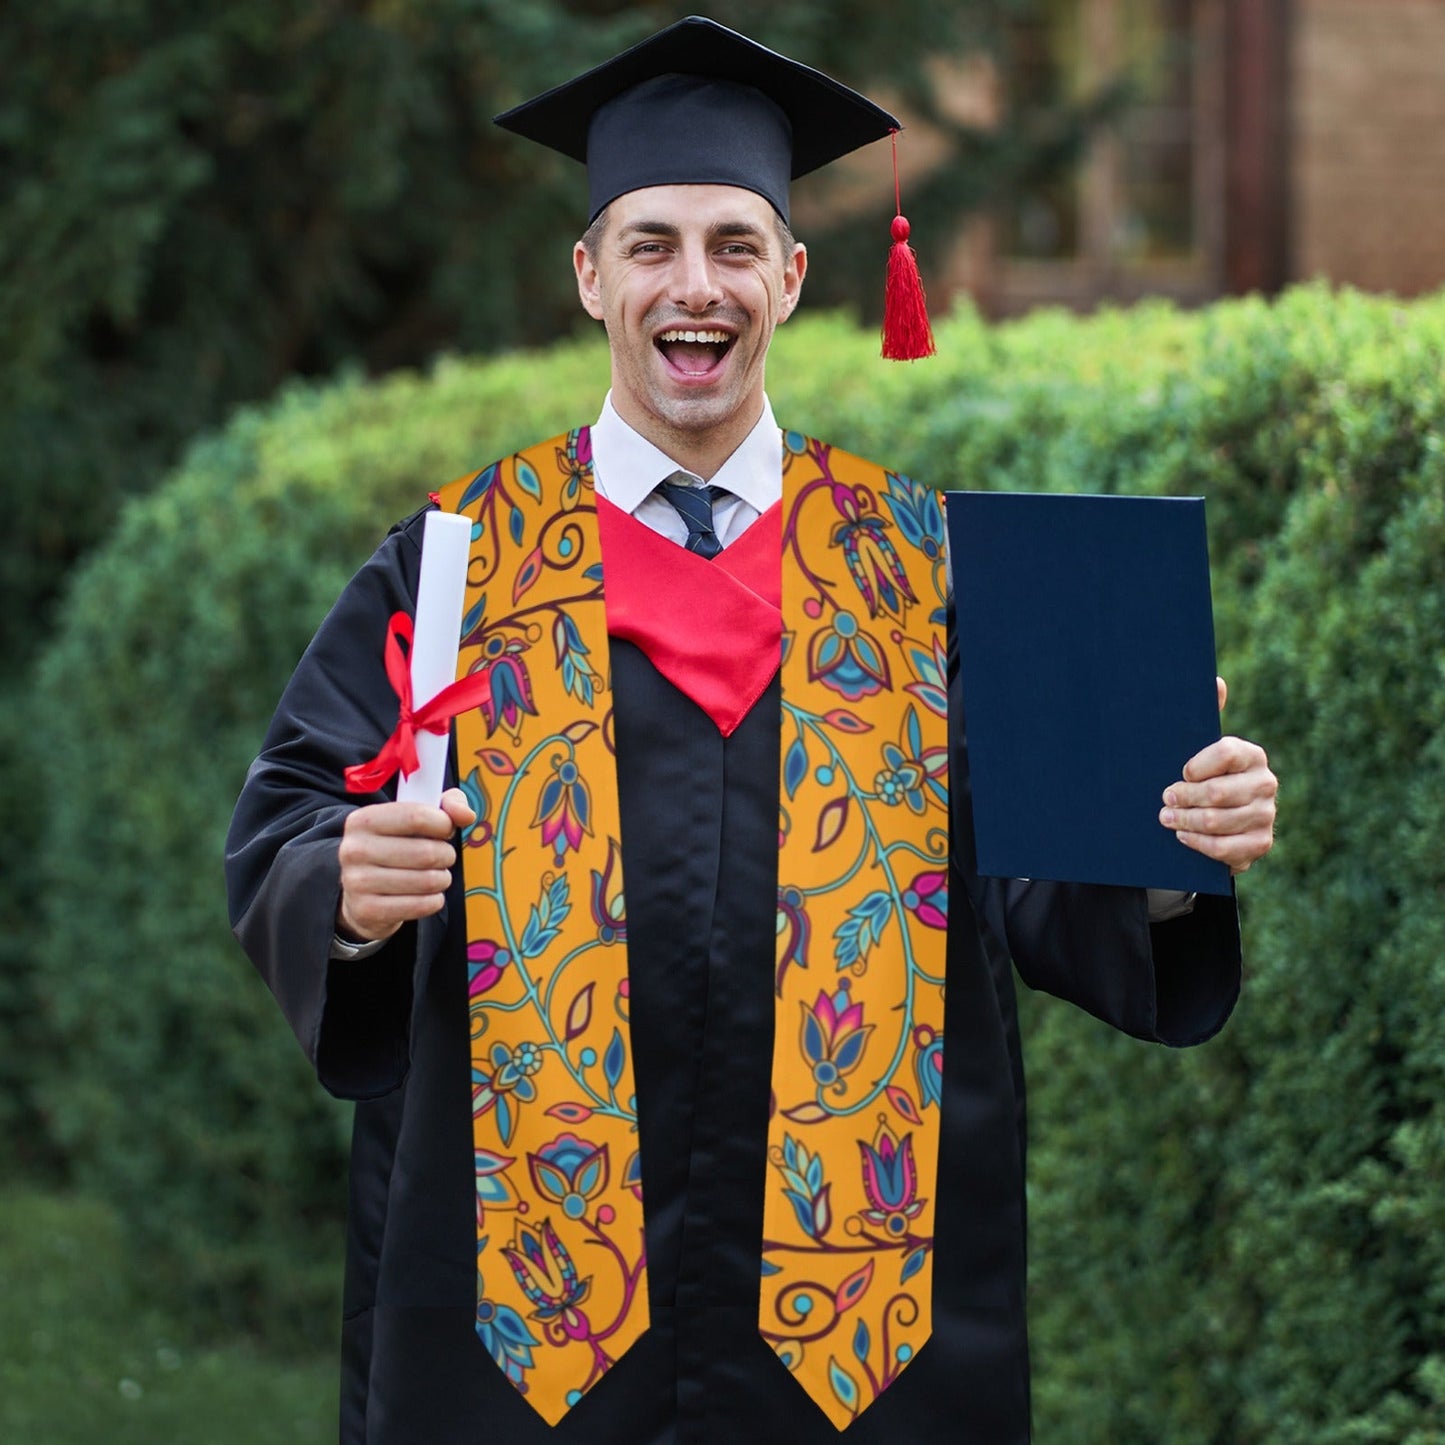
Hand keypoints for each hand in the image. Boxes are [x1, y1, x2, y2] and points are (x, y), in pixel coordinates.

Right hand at [336, 787, 476, 942]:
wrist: (362, 893)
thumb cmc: (396, 847)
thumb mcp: (416, 817)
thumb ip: (447, 805)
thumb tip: (466, 815)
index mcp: (363, 820)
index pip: (417, 816)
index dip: (443, 824)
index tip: (446, 830)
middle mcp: (354, 849)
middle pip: (426, 852)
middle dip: (446, 855)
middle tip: (443, 857)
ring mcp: (357, 882)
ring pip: (427, 881)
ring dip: (442, 879)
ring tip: (436, 876)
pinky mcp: (367, 910)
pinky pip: (420, 905)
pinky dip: (434, 901)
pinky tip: (428, 895)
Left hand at [1159, 678, 1276, 873]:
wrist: (1219, 820)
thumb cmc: (1203, 777)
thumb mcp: (1199, 748)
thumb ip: (1207, 716)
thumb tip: (1216, 681)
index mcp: (1251, 755)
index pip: (1225, 753)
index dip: (1196, 765)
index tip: (1180, 772)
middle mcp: (1265, 783)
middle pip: (1218, 793)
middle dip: (1183, 797)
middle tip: (1164, 799)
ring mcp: (1266, 815)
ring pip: (1217, 821)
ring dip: (1185, 821)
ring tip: (1166, 818)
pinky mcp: (1260, 844)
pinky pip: (1225, 848)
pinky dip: (1199, 843)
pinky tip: (1183, 836)